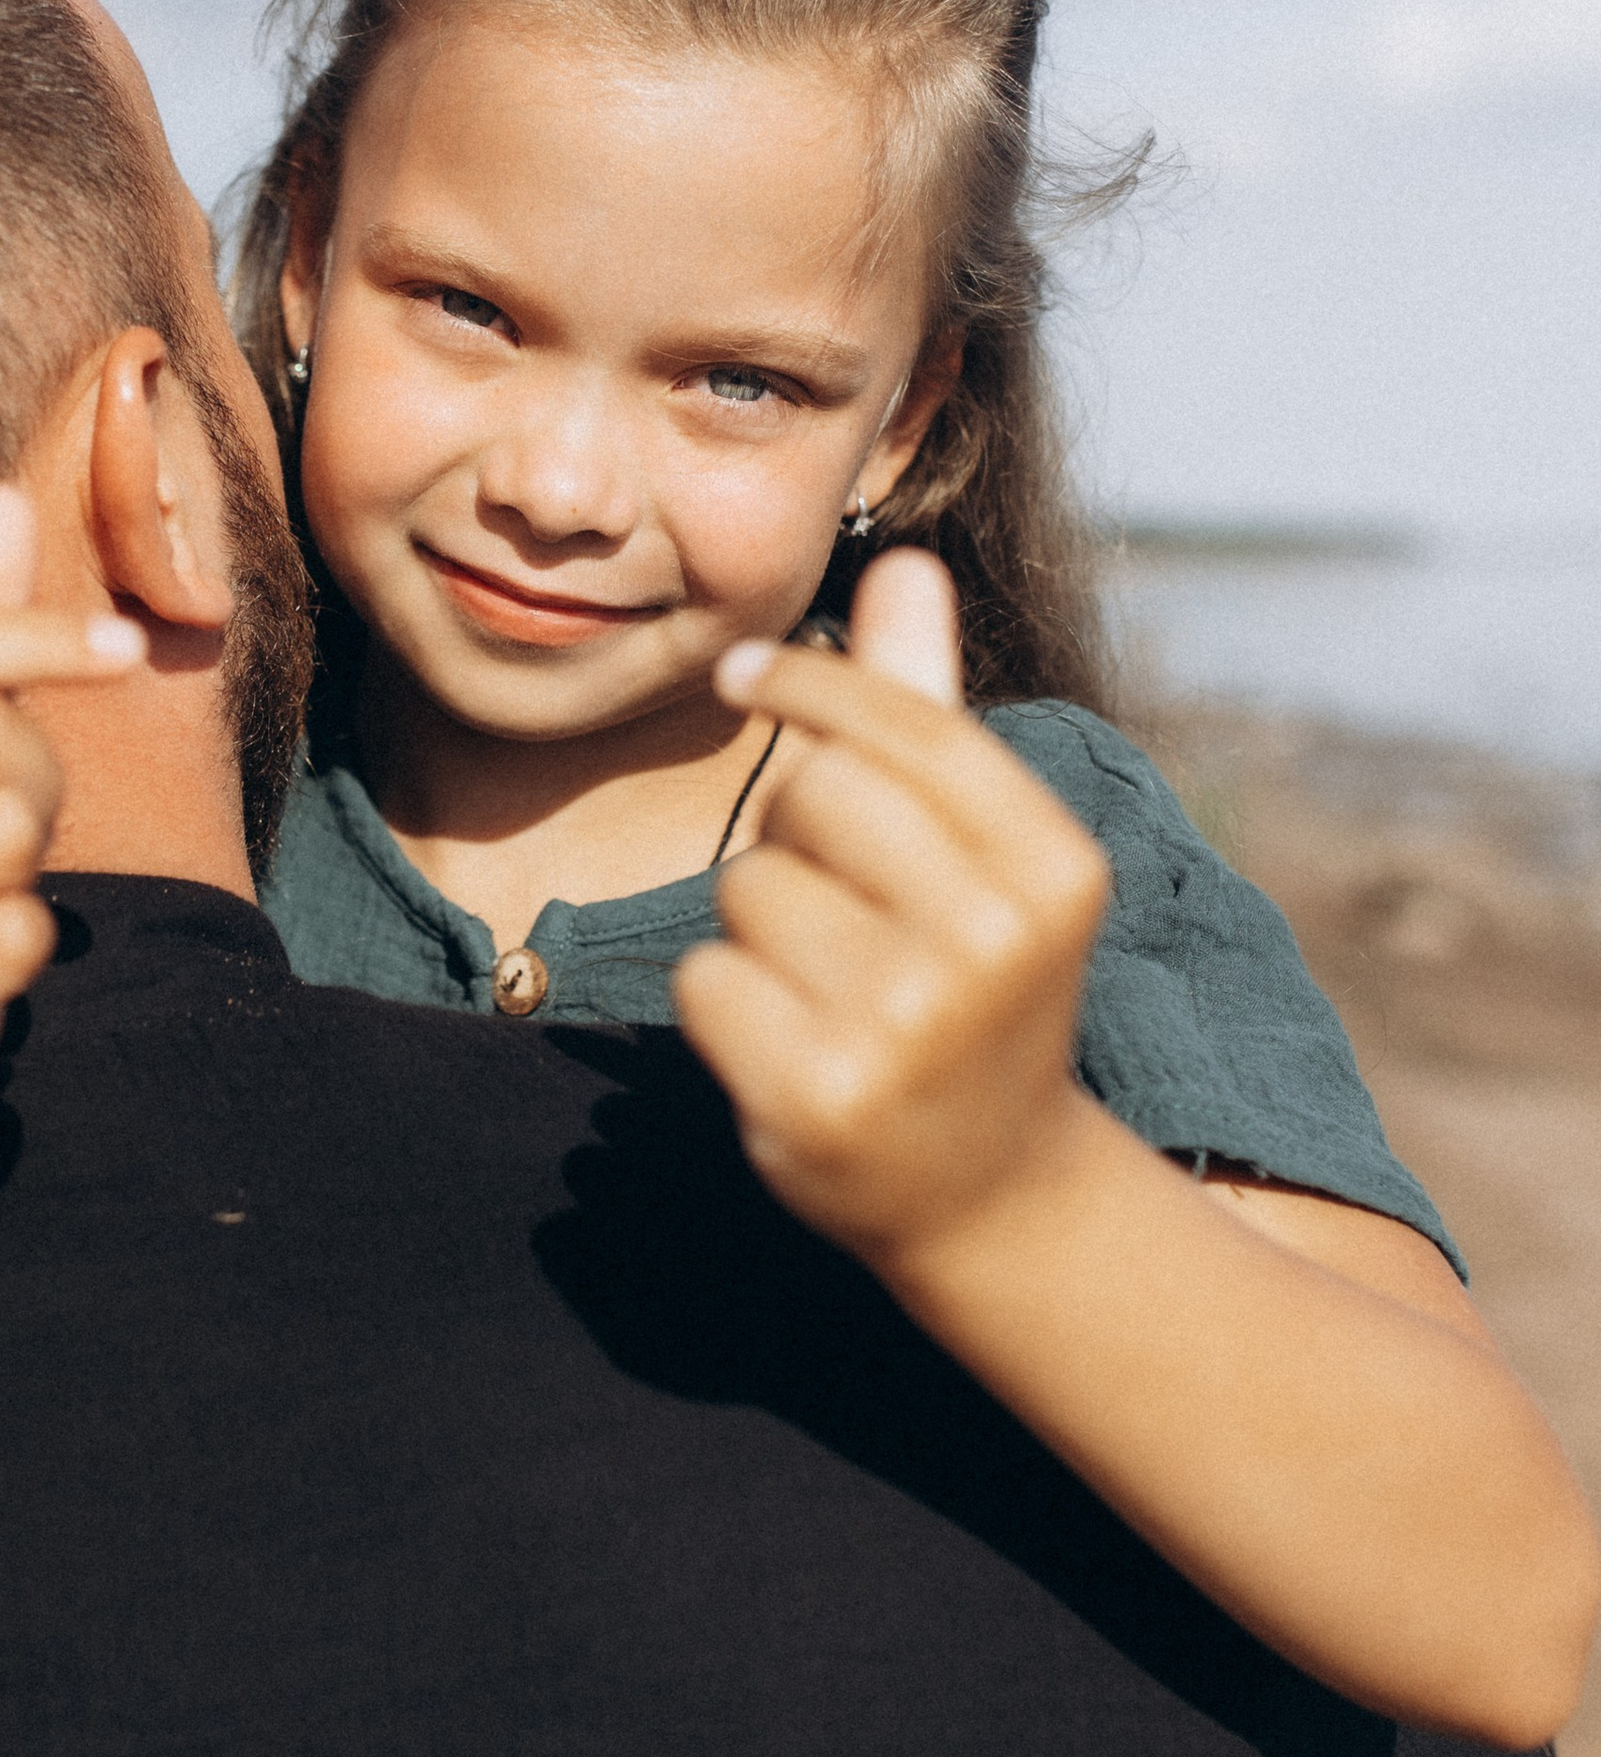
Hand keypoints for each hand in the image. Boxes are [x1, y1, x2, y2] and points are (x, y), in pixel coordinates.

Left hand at [672, 551, 1111, 1272]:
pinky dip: (727, 1007)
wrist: (988, 1193)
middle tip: (842, 905)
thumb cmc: (971, 987)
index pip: (898, 724)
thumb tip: (906, 564)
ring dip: (758, 927)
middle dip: (796, 834)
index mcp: (1050, 868)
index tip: (738, 669)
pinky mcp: (818, 1096)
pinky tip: (793, 1047)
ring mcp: (906, 1026)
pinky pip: (705, 980)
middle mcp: (993, 943)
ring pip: (747, 889)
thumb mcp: (981, 855)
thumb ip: (929, 712)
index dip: (803, 681)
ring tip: (829, 987)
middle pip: (811, 795)